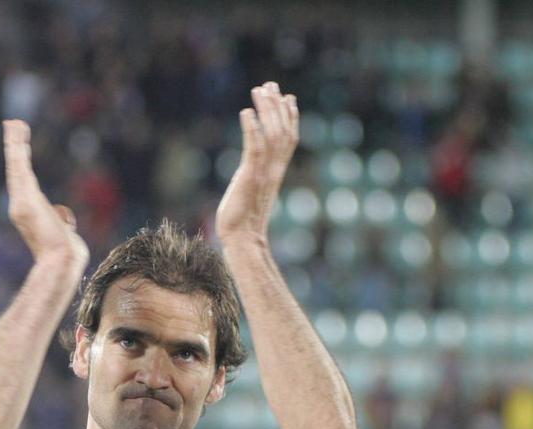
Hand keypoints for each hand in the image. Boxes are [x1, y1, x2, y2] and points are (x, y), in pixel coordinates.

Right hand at [3, 119, 89, 267]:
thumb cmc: (64, 252)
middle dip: (15, 146)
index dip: (21, 162)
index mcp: (28, 210)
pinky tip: (17, 135)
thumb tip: (64, 216)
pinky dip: (17, 151)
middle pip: (17, 169)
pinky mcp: (25, 200)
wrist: (61, 262)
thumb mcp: (64, 231)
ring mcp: (21, 202)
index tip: (21, 144)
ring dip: (15, 143)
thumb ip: (61, 219)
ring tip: (14, 123)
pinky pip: (20, 170)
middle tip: (12, 124)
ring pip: (17, 166)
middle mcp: (20, 205)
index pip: (24, 180)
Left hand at [215, 82, 299, 246]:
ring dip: (266, 111)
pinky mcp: (251, 177)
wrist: (242, 240)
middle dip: (277, 106)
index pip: (288, 139)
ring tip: (259, 90)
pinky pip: (255, 149)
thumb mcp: (250, 193)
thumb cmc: (242, 222)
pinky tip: (246, 112)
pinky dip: (252, 128)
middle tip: (270, 84)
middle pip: (282, 132)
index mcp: (276, 173)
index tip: (287, 97)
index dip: (290, 117)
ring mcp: (264, 173)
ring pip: (272, 135)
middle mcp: (274, 170)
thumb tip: (251, 174)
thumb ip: (254, 178)